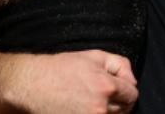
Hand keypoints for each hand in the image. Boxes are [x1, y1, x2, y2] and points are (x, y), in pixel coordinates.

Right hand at [0, 49, 138, 113]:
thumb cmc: (60, 68)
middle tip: (101, 94)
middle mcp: (100, 107)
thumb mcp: (91, 56)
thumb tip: (132, 80)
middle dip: (118, 102)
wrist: (31, 85)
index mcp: (105, 86)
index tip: (116, 87)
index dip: (126, 89)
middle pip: (125, 110)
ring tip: (91, 101)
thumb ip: (118, 64)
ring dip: (108, 111)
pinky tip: (84, 109)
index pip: (132, 94)